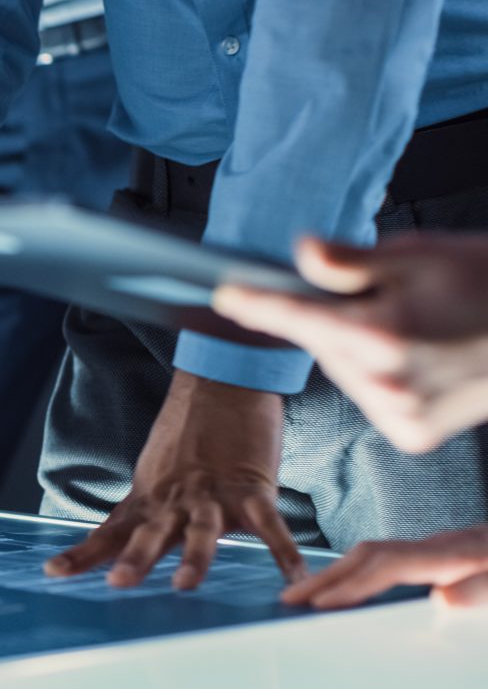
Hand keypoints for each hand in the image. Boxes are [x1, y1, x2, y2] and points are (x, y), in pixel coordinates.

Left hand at [44, 371, 306, 589]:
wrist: (222, 383)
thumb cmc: (188, 436)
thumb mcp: (154, 476)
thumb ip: (145, 513)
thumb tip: (126, 547)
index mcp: (148, 499)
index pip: (109, 532)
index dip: (83, 554)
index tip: (52, 573)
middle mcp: (175, 500)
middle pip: (151, 533)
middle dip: (135, 559)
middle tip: (119, 583)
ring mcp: (213, 493)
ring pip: (201, 530)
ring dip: (193, 557)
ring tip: (184, 584)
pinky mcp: (252, 487)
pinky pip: (270, 525)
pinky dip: (283, 551)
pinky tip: (293, 576)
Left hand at [214, 235, 487, 452]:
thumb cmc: (487, 285)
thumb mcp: (419, 256)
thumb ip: (350, 261)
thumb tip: (301, 253)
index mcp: (382, 336)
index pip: (297, 318)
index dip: (257, 305)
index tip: (227, 296)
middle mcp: (387, 383)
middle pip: (321, 345)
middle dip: (332, 320)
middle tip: (379, 299)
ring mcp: (401, 415)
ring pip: (344, 373)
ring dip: (355, 350)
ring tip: (410, 328)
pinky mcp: (413, 434)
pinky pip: (370, 397)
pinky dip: (379, 377)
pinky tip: (416, 359)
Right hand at [281, 526, 487, 609]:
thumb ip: (484, 591)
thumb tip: (441, 599)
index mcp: (455, 554)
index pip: (387, 566)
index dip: (350, 585)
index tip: (318, 606)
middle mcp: (441, 547)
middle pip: (369, 555)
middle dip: (326, 576)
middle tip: (289, 599)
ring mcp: (441, 549)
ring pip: (375, 555)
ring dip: (338, 574)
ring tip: (305, 594)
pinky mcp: (445, 556)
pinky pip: (389, 560)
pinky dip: (360, 573)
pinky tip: (350, 587)